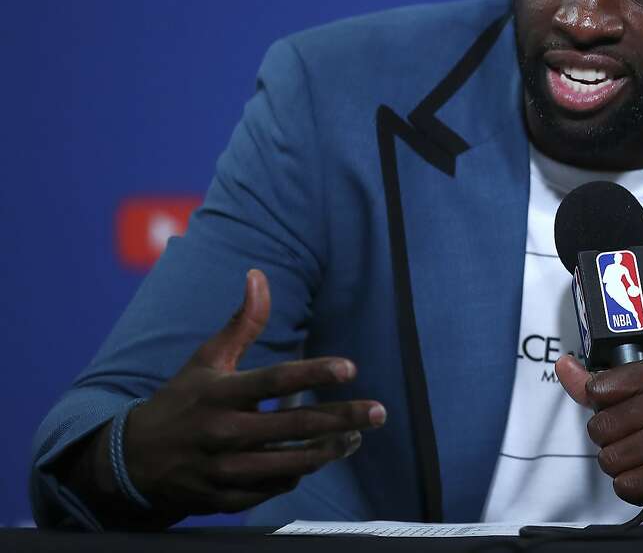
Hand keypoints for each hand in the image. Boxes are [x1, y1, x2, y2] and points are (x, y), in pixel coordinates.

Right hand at [120, 269, 386, 516]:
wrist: (133, 461)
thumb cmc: (182, 400)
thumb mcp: (207, 359)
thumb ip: (242, 322)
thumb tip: (258, 275)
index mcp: (219, 393)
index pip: (274, 381)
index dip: (314, 373)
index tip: (350, 368)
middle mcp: (223, 432)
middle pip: (294, 425)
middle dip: (342, 419)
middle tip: (378, 412)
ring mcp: (224, 469)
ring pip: (291, 462)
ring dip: (330, 450)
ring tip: (356, 437)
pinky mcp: (226, 498)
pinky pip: (274, 487)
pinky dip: (300, 472)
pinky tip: (321, 457)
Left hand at [555, 353, 642, 523]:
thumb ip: (599, 383)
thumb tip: (563, 365)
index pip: (599, 387)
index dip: (604, 406)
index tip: (627, 409)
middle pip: (600, 426)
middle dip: (610, 442)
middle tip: (639, 440)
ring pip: (610, 458)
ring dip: (622, 467)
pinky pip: (625, 485)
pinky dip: (633, 488)